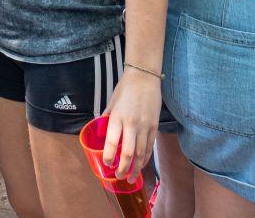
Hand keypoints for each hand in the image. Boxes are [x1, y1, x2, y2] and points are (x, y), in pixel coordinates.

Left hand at [102, 68, 160, 182]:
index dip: (109, 157)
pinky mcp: (154, 126)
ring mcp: (145, 126)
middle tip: (119, 176)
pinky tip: (141, 165)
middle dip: (124, 168)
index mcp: (117, 117)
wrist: (144, 77)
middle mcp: (131, 124)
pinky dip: (146, 158)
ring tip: (131, 177)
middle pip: (129, 153)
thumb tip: (101, 132)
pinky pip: (150, 146)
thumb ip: (106, 118)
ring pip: (142, 153)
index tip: (107, 164)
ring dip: (136, 168)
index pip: (112, 143)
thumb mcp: (111, 102)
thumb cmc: (125, 88)